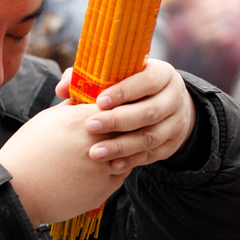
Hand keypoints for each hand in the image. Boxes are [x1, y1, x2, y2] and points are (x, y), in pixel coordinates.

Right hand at [0, 101, 126, 226]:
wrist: (17, 191)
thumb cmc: (27, 152)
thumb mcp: (46, 119)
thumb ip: (71, 107)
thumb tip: (83, 98)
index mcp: (81, 120)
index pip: (116, 104)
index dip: (115, 107)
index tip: (110, 110)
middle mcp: (97, 142)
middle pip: (126, 128)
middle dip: (121, 128)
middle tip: (112, 130)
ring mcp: (103, 167)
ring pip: (128, 152)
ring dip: (121, 150)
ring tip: (104, 151)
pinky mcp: (104, 189)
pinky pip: (121, 174)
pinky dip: (114, 170)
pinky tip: (97, 169)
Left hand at [56, 59, 195, 173]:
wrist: (168, 104)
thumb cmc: (133, 85)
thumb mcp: (121, 76)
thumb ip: (91, 78)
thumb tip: (62, 87)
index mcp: (163, 74)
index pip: (146, 81)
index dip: (123, 92)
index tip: (99, 101)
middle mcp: (174, 98)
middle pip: (148, 111)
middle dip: (117, 121)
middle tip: (90, 126)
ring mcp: (176, 123)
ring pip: (150, 137)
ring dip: (121, 146)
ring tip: (95, 152)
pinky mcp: (173, 144)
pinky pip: (152, 155)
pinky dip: (131, 160)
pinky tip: (112, 165)